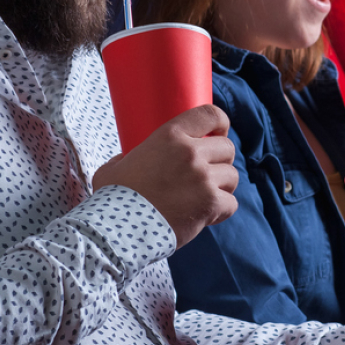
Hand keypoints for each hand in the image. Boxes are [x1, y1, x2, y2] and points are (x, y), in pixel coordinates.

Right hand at [92, 105, 237, 247]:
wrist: (117, 229)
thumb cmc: (112, 198)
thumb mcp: (115, 166)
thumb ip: (127, 158)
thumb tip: (128, 160)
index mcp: (170, 136)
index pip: (210, 115)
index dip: (220, 123)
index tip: (219, 133)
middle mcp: (190, 153)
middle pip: (227, 148)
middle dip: (221, 161)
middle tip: (208, 174)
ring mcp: (203, 178)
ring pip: (232, 176)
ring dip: (223, 187)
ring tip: (205, 197)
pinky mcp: (210, 203)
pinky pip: (231, 203)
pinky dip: (221, 211)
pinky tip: (205, 216)